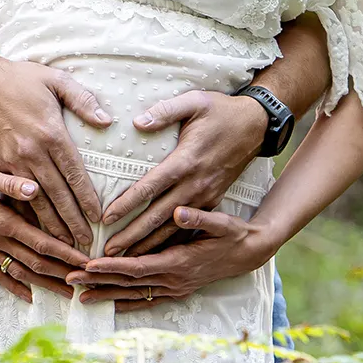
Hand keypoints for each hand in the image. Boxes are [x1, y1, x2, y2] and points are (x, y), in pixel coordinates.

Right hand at [0, 55, 112, 251]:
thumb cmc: (19, 79)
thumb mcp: (56, 79)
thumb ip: (83, 99)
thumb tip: (106, 120)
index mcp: (51, 134)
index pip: (75, 173)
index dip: (87, 198)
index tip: (98, 217)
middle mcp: (33, 152)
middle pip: (58, 194)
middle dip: (72, 220)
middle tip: (85, 242)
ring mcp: (13, 161)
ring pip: (36, 200)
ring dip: (51, 224)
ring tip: (63, 244)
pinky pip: (14, 195)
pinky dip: (25, 214)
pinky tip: (33, 229)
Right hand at [0, 158, 87, 303]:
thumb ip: (10, 184)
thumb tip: (35, 188)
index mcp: (3, 221)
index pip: (42, 243)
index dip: (66, 255)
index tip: (86, 264)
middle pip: (35, 263)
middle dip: (62, 275)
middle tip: (86, 283)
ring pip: (19, 272)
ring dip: (44, 284)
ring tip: (66, 294)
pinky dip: (13, 286)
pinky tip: (28, 295)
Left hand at [70, 205, 271, 310]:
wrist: (249, 253)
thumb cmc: (234, 234)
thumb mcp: (222, 222)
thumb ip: (200, 218)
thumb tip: (179, 211)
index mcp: (179, 263)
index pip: (138, 266)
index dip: (112, 267)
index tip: (88, 265)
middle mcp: (174, 280)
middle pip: (128, 284)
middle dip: (98, 283)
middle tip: (69, 281)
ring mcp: (174, 288)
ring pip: (134, 295)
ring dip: (106, 296)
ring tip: (78, 297)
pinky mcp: (176, 290)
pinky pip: (146, 300)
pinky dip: (126, 304)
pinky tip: (108, 305)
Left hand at [100, 91, 266, 253]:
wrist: (257, 126)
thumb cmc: (222, 111)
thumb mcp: (195, 102)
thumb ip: (165, 111)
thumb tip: (138, 121)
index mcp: (185, 161)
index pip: (149, 187)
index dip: (126, 204)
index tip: (106, 219)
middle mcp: (194, 184)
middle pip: (157, 216)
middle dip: (132, 236)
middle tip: (107, 253)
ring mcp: (205, 196)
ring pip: (172, 227)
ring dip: (148, 245)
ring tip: (125, 261)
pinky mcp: (212, 200)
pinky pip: (187, 226)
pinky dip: (169, 241)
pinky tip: (154, 253)